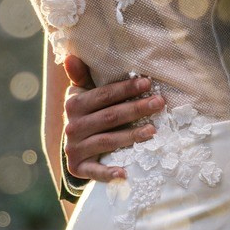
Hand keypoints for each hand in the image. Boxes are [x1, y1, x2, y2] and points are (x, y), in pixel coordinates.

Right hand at [60, 56, 163, 181]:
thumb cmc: (86, 113)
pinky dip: (109, 173)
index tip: (147, 83)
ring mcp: (75, 148)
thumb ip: (80, 76)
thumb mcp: (81, 94)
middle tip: (159, 103)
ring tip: (153, 130)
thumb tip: (71, 56)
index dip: (125, 89)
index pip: (103, 96)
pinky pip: (95, 171)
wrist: (73, 145)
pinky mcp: (79, 168)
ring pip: (107, 141)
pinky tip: (125, 173)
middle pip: (110, 117)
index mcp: (73, 105)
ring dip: (131, 136)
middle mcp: (72, 127)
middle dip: (136, 109)